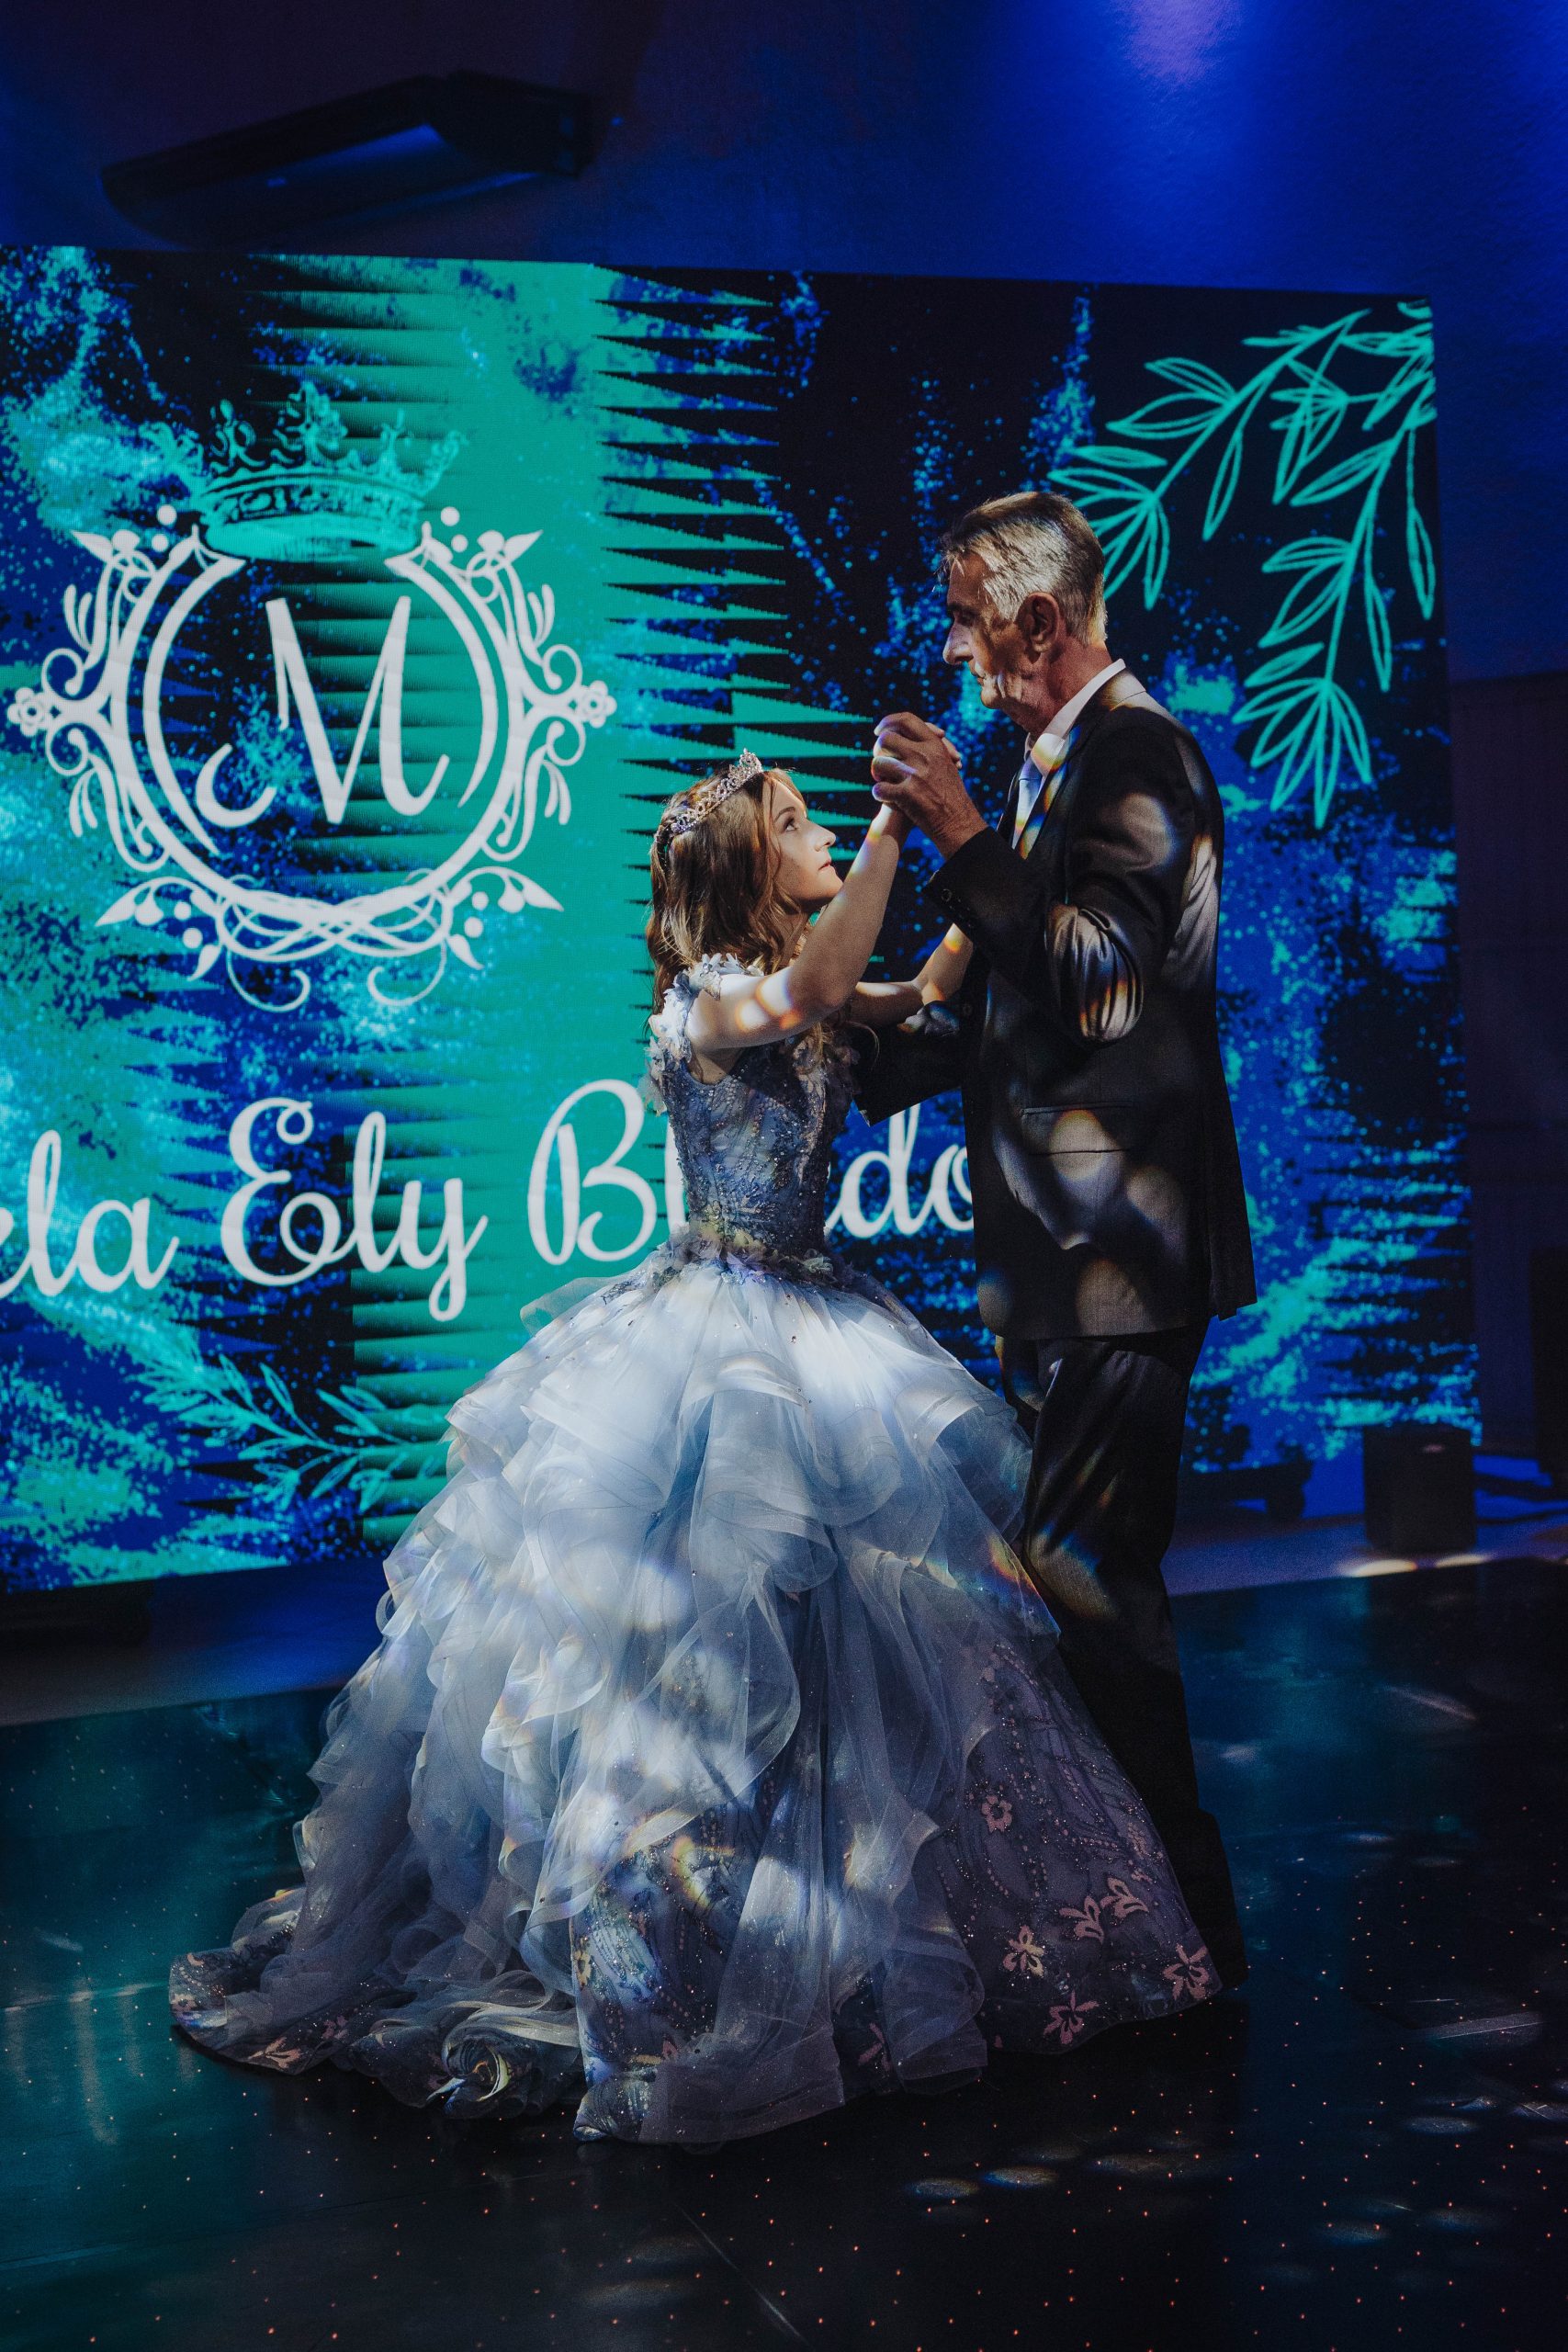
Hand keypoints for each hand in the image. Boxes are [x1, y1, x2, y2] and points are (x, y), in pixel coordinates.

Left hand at [871, 714, 986, 857]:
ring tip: (882, 780)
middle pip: (886, 739)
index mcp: (934, 745)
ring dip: (877, 774)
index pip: (907, 720)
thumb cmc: (950, 794)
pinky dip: (879, 794)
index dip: (889, 722)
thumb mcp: (945, 764)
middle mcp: (924, 756)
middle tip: (880, 762)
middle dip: (879, 751)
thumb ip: (928, 748)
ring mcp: (915, 774)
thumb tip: (904, 734)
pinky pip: (879, 789)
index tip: (879, 731)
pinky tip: (885, 796)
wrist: (957, 821)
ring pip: (878, 764)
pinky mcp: (907, 794)